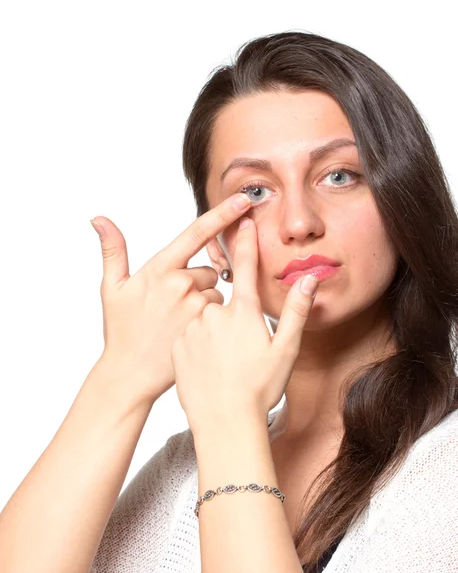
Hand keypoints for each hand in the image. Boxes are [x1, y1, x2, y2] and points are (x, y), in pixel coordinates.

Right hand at [90, 193, 251, 407]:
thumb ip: (113, 250)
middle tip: (175, 302)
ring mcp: (196, 305)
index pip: (196, 233)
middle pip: (209, 268)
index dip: (222, 214)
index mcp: (160, 269)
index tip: (243, 199)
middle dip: (199, 279)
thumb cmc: (122, 329)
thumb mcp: (112, 288)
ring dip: (205, 298)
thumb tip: (99, 219)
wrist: (131, 372)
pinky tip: (192, 328)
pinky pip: (221, 310)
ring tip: (181, 318)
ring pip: (216, 289)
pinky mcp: (208, 325)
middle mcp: (181, 283)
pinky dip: (212, 315)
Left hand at [170, 215, 319, 431]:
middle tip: (239, 351)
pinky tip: (207, 368)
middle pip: (223, 301)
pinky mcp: (178, 345)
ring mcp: (193, 328)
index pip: (244, 267)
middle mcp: (214, 313)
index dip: (245, 242)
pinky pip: (189, 335)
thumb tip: (308, 279)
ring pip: (205, 318)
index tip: (242, 219)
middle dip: (231, 317)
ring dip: (213, 332)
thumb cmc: (259, 389)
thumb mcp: (286, 350)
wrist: (224, 423)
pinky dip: (197, 345)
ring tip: (223, 363)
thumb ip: (296, 311)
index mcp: (243, 312)